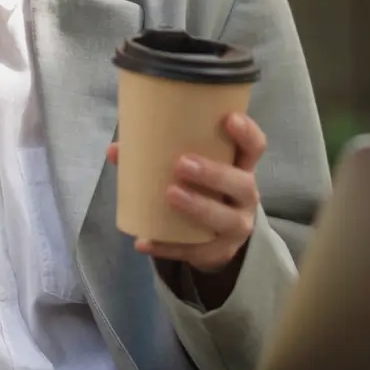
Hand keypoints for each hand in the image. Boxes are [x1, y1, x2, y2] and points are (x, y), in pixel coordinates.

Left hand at [107, 113, 265, 274]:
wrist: (216, 237)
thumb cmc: (201, 187)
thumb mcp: (191, 169)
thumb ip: (157, 154)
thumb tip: (115, 149)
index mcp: (240, 167)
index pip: (254, 148)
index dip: (246, 133)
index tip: (228, 118)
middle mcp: (245, 196)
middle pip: (242, 184)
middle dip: (214, 173)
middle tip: (182, 164)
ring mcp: (236, 226)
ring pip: (225, 219)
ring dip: (198, 207)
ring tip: (171, 194)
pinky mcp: (218, 251)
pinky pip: (195, 251)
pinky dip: (168, 246)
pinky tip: (145, 241)